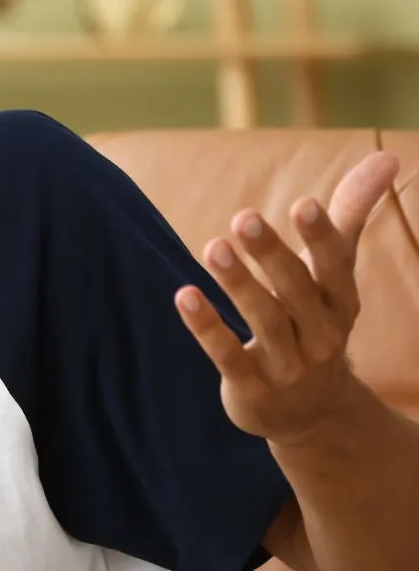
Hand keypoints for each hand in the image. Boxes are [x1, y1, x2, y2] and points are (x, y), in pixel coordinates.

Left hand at [175, 150, 400, 441]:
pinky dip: (207, 326)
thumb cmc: (317, 321)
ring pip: (264, 321)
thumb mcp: (336, 273)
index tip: (304, 203)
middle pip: (296, 291)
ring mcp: (287, 365)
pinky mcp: (252, 387)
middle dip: (272, 254)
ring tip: (213, 247)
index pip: (335, 267)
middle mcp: (321, 335)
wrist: (313, 413)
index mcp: (341, 303)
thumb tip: (387, 157)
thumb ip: (352, 214)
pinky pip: (228, 355)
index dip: (322, 237)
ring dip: (238, 284)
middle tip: (244, 217)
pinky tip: (184, 295)